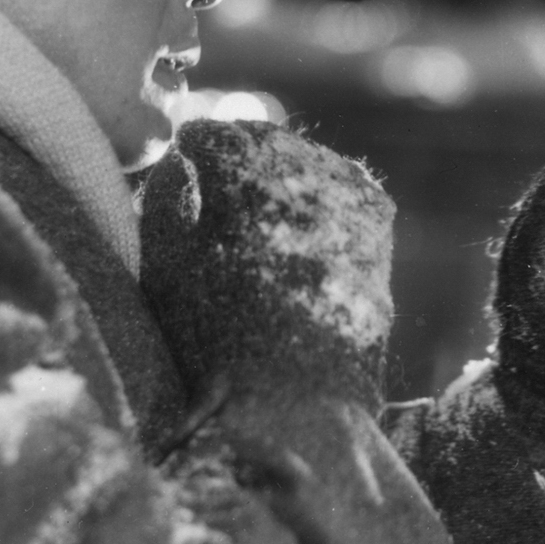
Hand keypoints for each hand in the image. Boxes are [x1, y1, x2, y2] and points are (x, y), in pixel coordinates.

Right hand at [140, 119, 394, 400]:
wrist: (299, 407)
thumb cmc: (217, 345)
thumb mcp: (170, 269)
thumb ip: (167, 201)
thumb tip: (180, 162)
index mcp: (246, 184)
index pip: (217, 136)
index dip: (196, 140)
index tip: (184, 149)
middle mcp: (306, 183)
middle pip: (267, 140)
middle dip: (240, 147)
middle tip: (218, 164)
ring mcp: (350, 206)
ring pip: (309, 161)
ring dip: (281, 166)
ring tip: (256, 192)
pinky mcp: (377, 235)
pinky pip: (347, 191)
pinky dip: (320, 192)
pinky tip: (300, 214)